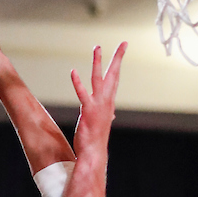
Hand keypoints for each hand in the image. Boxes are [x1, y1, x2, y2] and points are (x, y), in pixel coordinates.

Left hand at [71, 42, 126, 159]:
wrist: (94, 153)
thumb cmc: (96, 138)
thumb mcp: (103, 123)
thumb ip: (107, 114)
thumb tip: (112, 112)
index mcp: (109, 102)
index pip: (115, 78)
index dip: (118, 63)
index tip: (123, 49)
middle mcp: (106, 101)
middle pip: (113, 75)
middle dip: (118, 58)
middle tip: (124, 43)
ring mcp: (98, 106)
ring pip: (98, 79)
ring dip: (97, 62)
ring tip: (97, 47)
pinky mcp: (88, 111)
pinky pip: (82, 94)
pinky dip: (77, 82)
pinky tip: (73, 71)